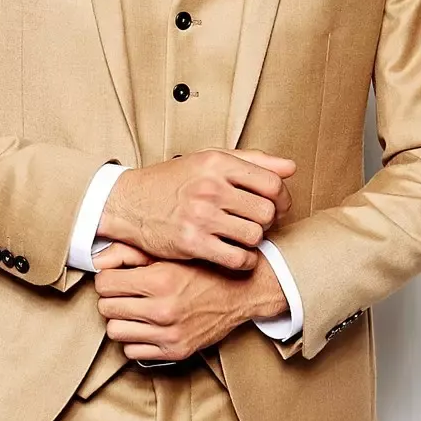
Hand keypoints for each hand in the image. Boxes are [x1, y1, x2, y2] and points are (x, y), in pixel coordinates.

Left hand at [94, 257, 286, 361]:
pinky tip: (145, 326)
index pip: (104, 284)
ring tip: (133, 308)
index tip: (116, 276)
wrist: (241, 293)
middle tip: (124, 291)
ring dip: (120, 319)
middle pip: (106, 308)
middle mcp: (163, 310)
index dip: (107, 277)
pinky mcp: (175, 352)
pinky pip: (132, 351)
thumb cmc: (203, 268)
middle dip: (111, 297)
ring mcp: (169, 334)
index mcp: (159, 281)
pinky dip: (134, 339)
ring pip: (115, 331)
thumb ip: (130, 252)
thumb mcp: (169, 252)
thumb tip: (97, 260)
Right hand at [98, 148, 295, 270]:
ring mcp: (201, 216)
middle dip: (268, 221)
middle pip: (266, 212)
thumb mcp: (209, 159)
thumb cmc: (171, 181)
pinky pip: (237, 258)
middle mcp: (210, 187)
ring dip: (254, 240)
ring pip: (254, 236)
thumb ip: (252, 161)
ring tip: (243, 236)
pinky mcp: (192, 243)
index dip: (282, 198)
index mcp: (218, 162)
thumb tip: (290, 167)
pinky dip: (244, 260)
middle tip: (258, 223)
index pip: (272, 183)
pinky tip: (236, 254)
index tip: (276, 206)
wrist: (130, 203)